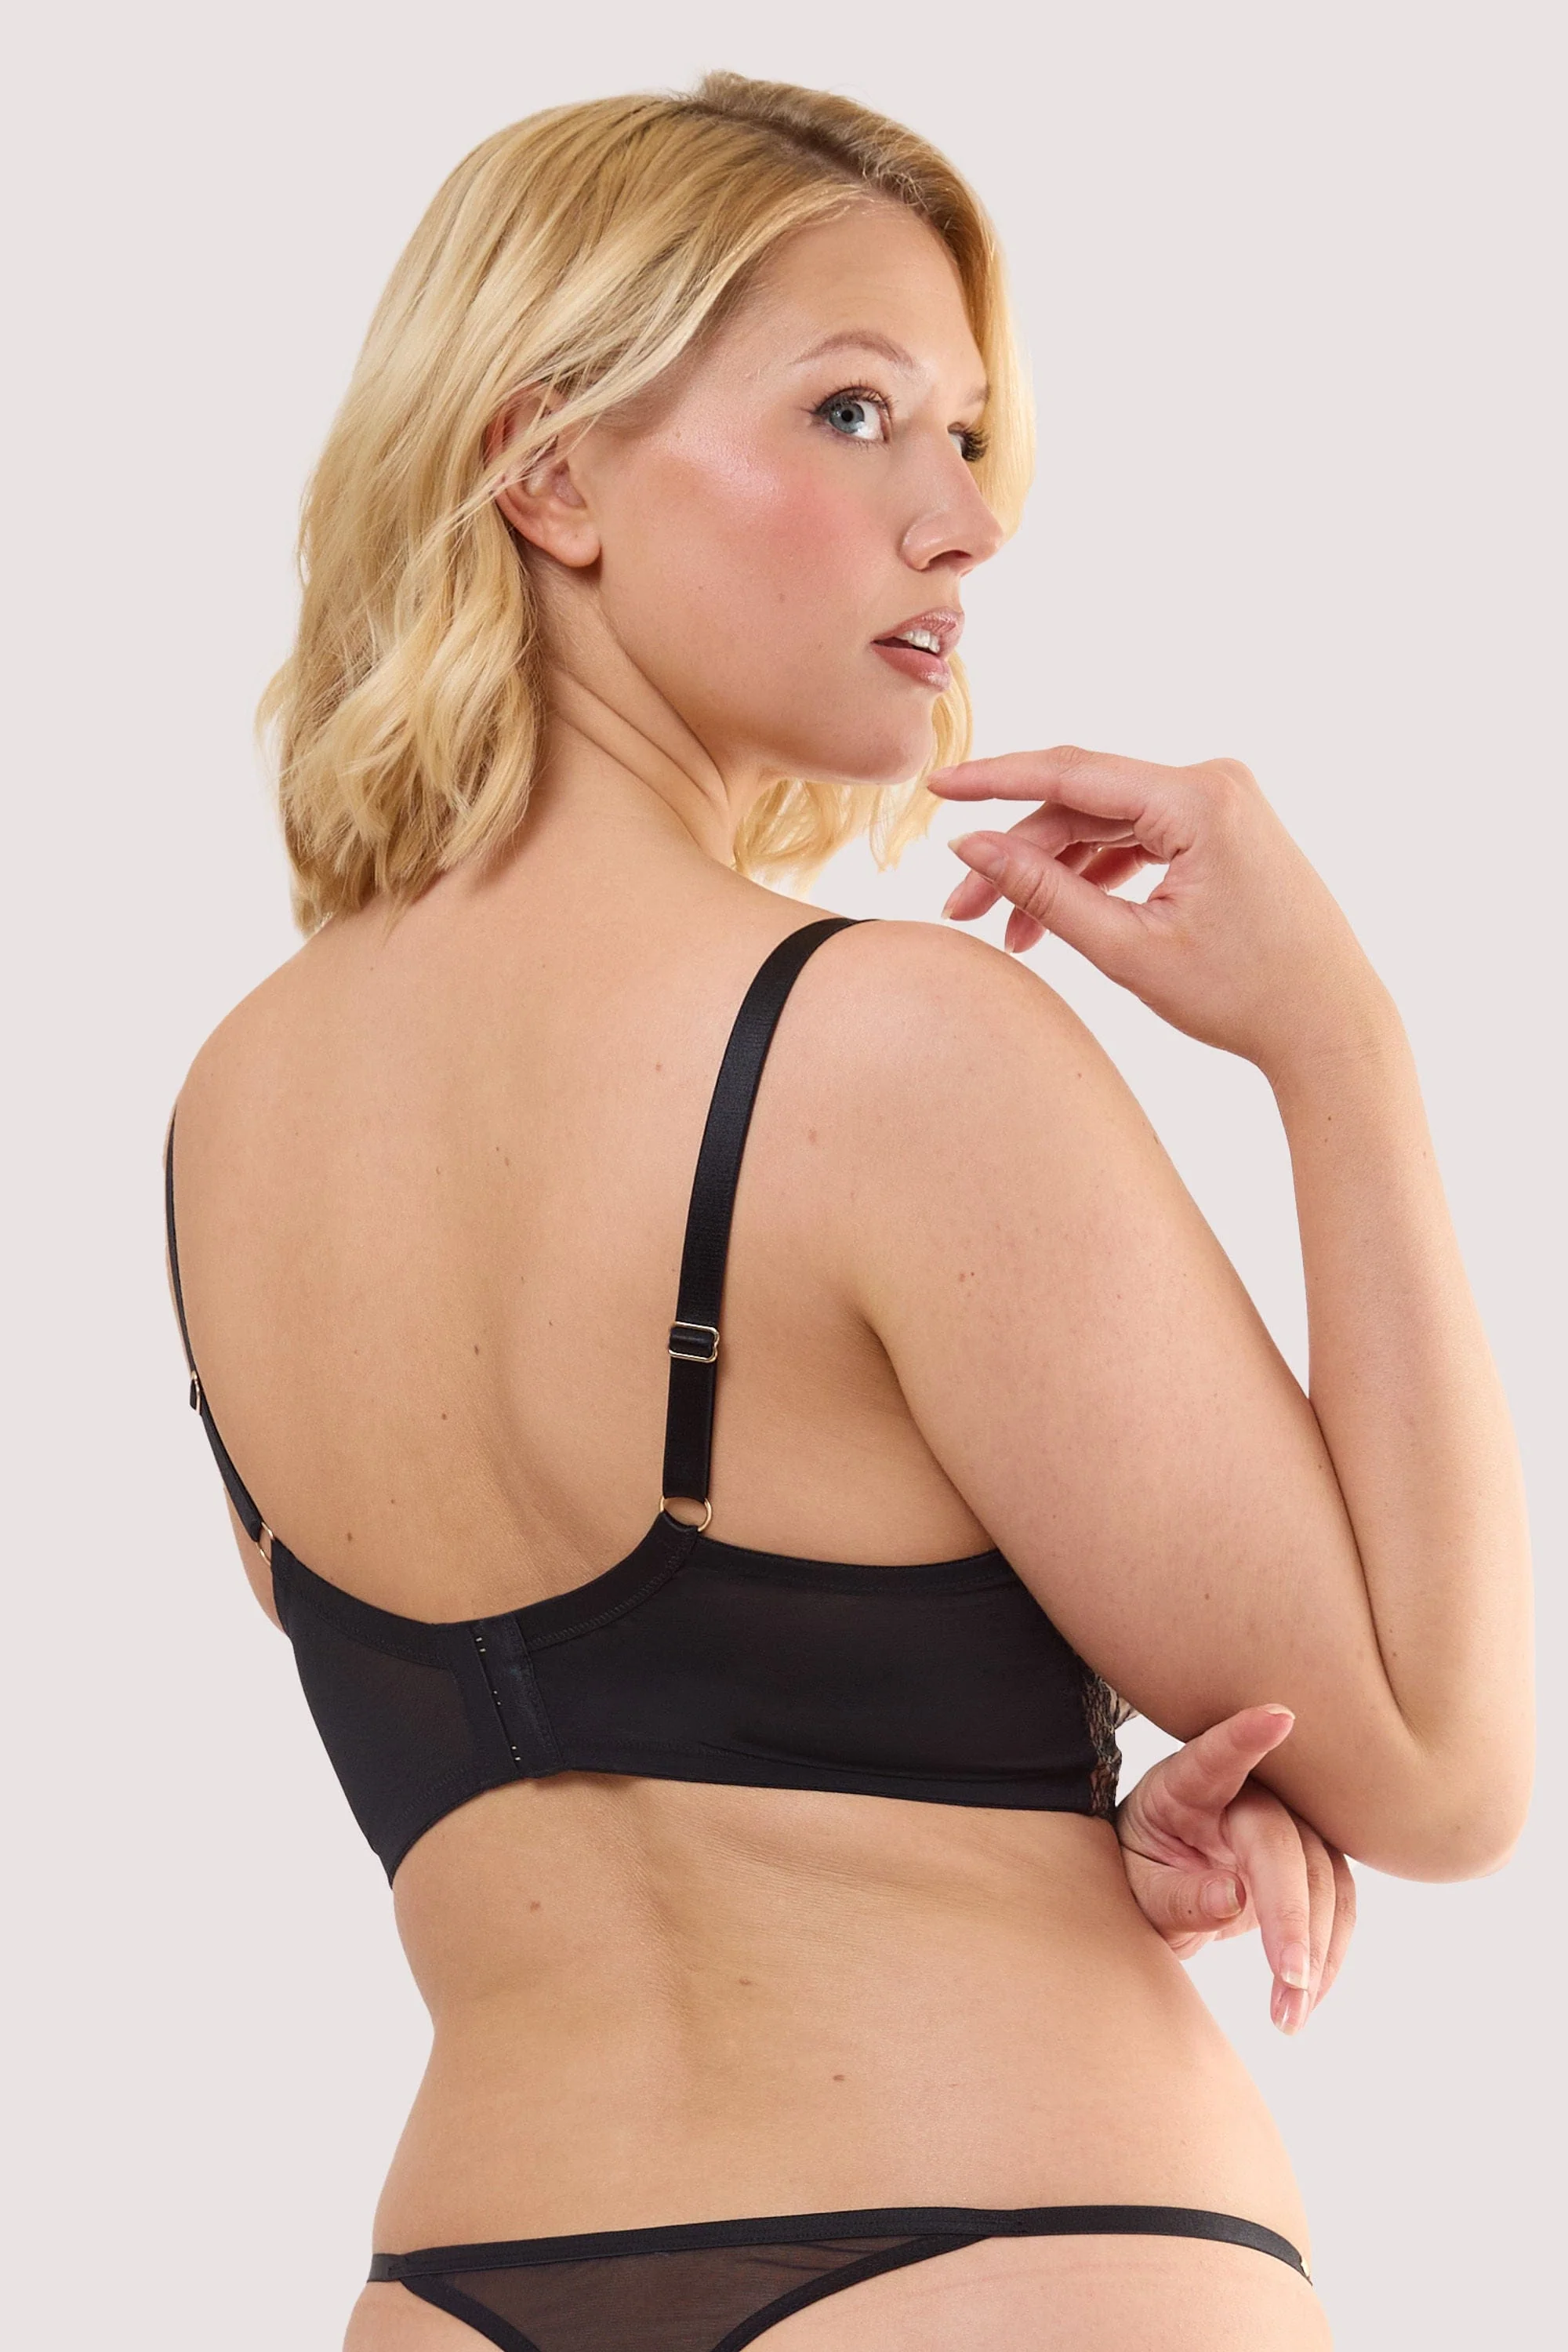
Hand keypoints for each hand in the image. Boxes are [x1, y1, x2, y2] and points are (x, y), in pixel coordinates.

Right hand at [930, 745, 1392, 1079]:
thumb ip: (1044, 892)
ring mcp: (1221, 804)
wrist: (1330, 1026)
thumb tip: (973, 846)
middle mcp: (1213, 783)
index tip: (937, 786)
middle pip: (1083, 803)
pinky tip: (1055, 920)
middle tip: (960, 908)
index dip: (994, 780)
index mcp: (1199, 799)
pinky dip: (1094, 875)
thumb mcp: (1129, 949)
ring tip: (1008, 933)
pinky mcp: (1222, 830)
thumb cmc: (1245, 995)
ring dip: (1052, 871)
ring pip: (1105, 823)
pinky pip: (1138, 838)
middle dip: (1017, 853)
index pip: (1071, 772)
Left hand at [1116, 1704, 1355, 2033]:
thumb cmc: (1143, 1876)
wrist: (1166, 1886)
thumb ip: (1180, 1897)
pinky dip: (1329, 1955)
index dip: (1244, 1737)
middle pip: (1281, 1841)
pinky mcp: (1315, 1857)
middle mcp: (1244, 1794)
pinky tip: (1308, 1999)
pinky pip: (1339, 1903)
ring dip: (1316, 1951)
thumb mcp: (1141, 1893)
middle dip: (1289, 1914)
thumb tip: (1234, 1896)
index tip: (1279, 1717)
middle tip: (1288, 1982)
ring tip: (1289, 2017)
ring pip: (1322, 1876)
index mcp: (1185, 1787)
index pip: (1214, 1755)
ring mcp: (1287, 1822)